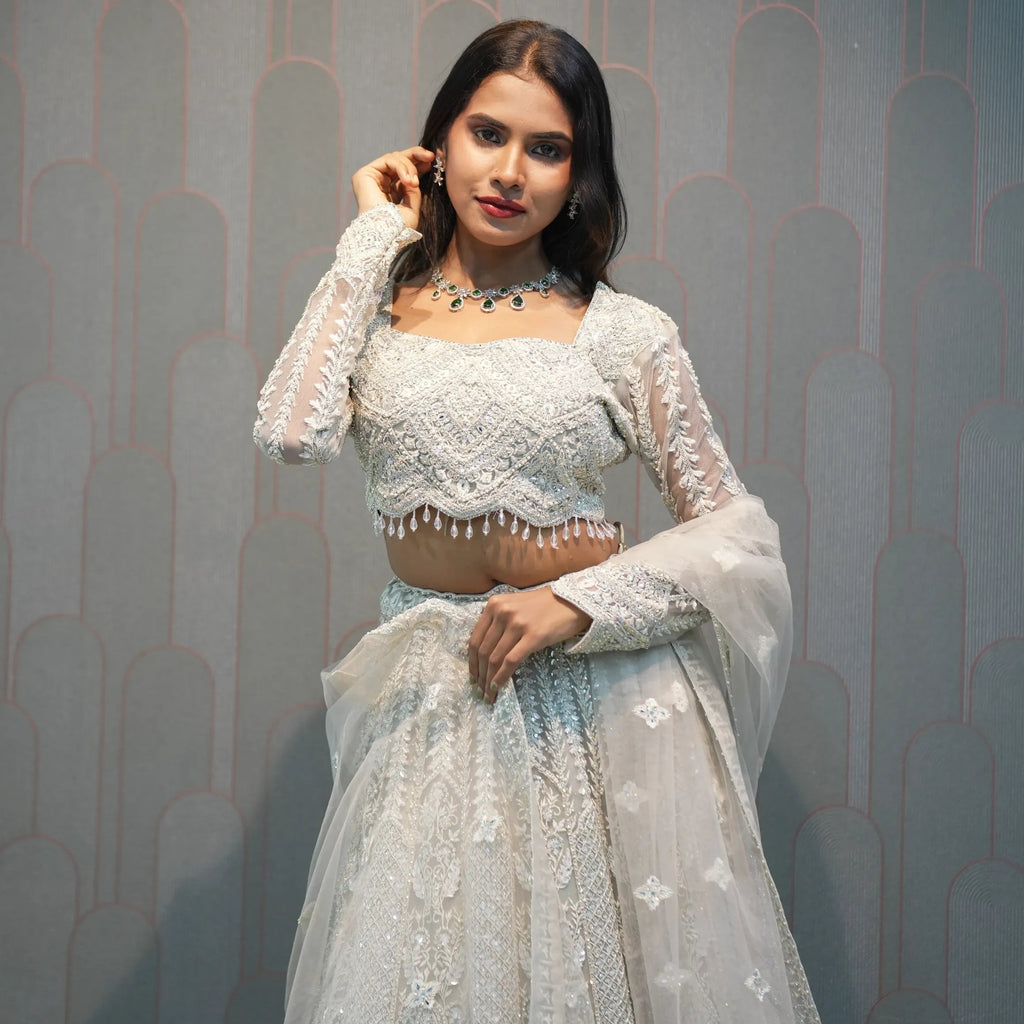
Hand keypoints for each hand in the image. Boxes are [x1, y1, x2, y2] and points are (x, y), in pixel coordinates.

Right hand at [351, 146, 434, 230]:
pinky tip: (408, 180)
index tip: (432, 161)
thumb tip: (415, 174)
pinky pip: (387, 160)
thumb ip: (413, 188)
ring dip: (409, 167)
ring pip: (394, 158)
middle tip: (430, 156)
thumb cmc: (398, 228)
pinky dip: (401, 167)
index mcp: (390, 191)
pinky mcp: (364, 174)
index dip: (418, 163)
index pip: (404, 171)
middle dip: (416, 155)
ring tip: (414, 183)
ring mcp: (371, 178)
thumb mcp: (412, 206)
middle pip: (398, 159)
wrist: (386, 234)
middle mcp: (379, 183)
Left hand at [467, 586, 591, 703]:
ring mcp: (517, 623)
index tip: (472, 677)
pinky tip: (498, 687)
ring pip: (494, 658)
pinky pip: (511, 661)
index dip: (471, 662)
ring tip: (488, 694)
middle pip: (483, 651)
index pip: (475, 639)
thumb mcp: (514, 606)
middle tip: (479, 690)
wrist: (574, 600)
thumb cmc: (544, 605)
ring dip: (488, 680)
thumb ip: (498, 621)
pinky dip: (501, 677)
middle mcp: (502, 612)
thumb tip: (484, 651)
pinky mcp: (533, 635)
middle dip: (479, 674)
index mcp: (494, 605)